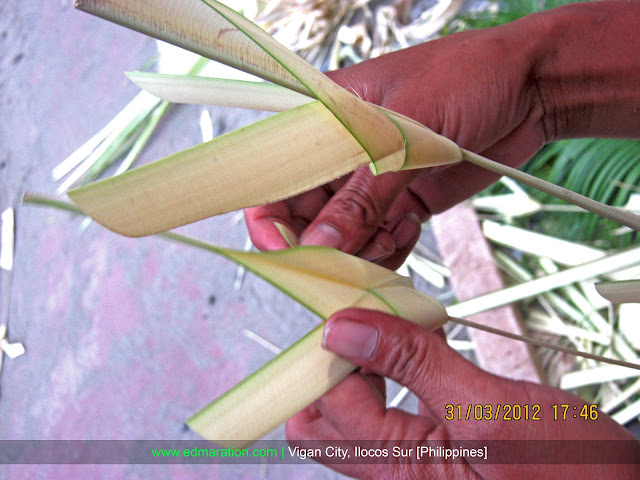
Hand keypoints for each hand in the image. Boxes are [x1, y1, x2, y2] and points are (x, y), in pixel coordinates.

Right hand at [246, 19, 545, 268]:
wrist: (530, 86)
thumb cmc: (467, 77)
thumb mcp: (406, 132)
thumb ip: (362, 194)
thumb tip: (320, 244)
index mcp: (325, 117)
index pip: (275, 173)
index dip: (271, 216)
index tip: (288, 251)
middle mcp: (341, 152)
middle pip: (305, 214)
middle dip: (324, 245)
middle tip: (354, 257)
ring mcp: (371, 179)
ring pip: (342, 235)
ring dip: (361, 250)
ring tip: (394, 233)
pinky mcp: (401, 199)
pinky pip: (377, 238)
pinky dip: (388, 248)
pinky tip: (409, 229)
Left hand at [286, 308, 638, 478]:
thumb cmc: (569, 472)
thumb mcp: (489, 408)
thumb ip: (413, 365)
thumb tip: (345, 329)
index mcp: (399, 468)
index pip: (327, 403)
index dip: (333, 351)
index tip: (353, 307)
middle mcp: (393, 471)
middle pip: (324, 417)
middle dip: (334, 364)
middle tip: (366, 321)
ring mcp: (408, 461)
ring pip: (352, 408)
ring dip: (364, 361)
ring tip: (396, 325)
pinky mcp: (428, 448)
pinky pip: (386, 406)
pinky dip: (391, 368)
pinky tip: (419, 342)